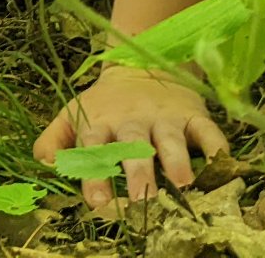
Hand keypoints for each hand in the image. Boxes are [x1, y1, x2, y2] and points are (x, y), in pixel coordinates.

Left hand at [35, 67, 227, 210]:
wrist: (143, 64)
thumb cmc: (105, 105)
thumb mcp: (73, 115)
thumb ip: (53, 140)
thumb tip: (44, 166)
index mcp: (101, 123)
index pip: (94, 147)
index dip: (95, 173)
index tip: (97, 201)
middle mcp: (132, 121)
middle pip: (135, 146)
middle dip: (139, 172)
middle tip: (143, 199)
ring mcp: (165, 116)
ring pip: (170, 138)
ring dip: (176, 159)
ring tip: (182, 182)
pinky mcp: (192, 113)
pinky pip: (207, 129)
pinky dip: (215, 144)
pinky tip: (220, 161)